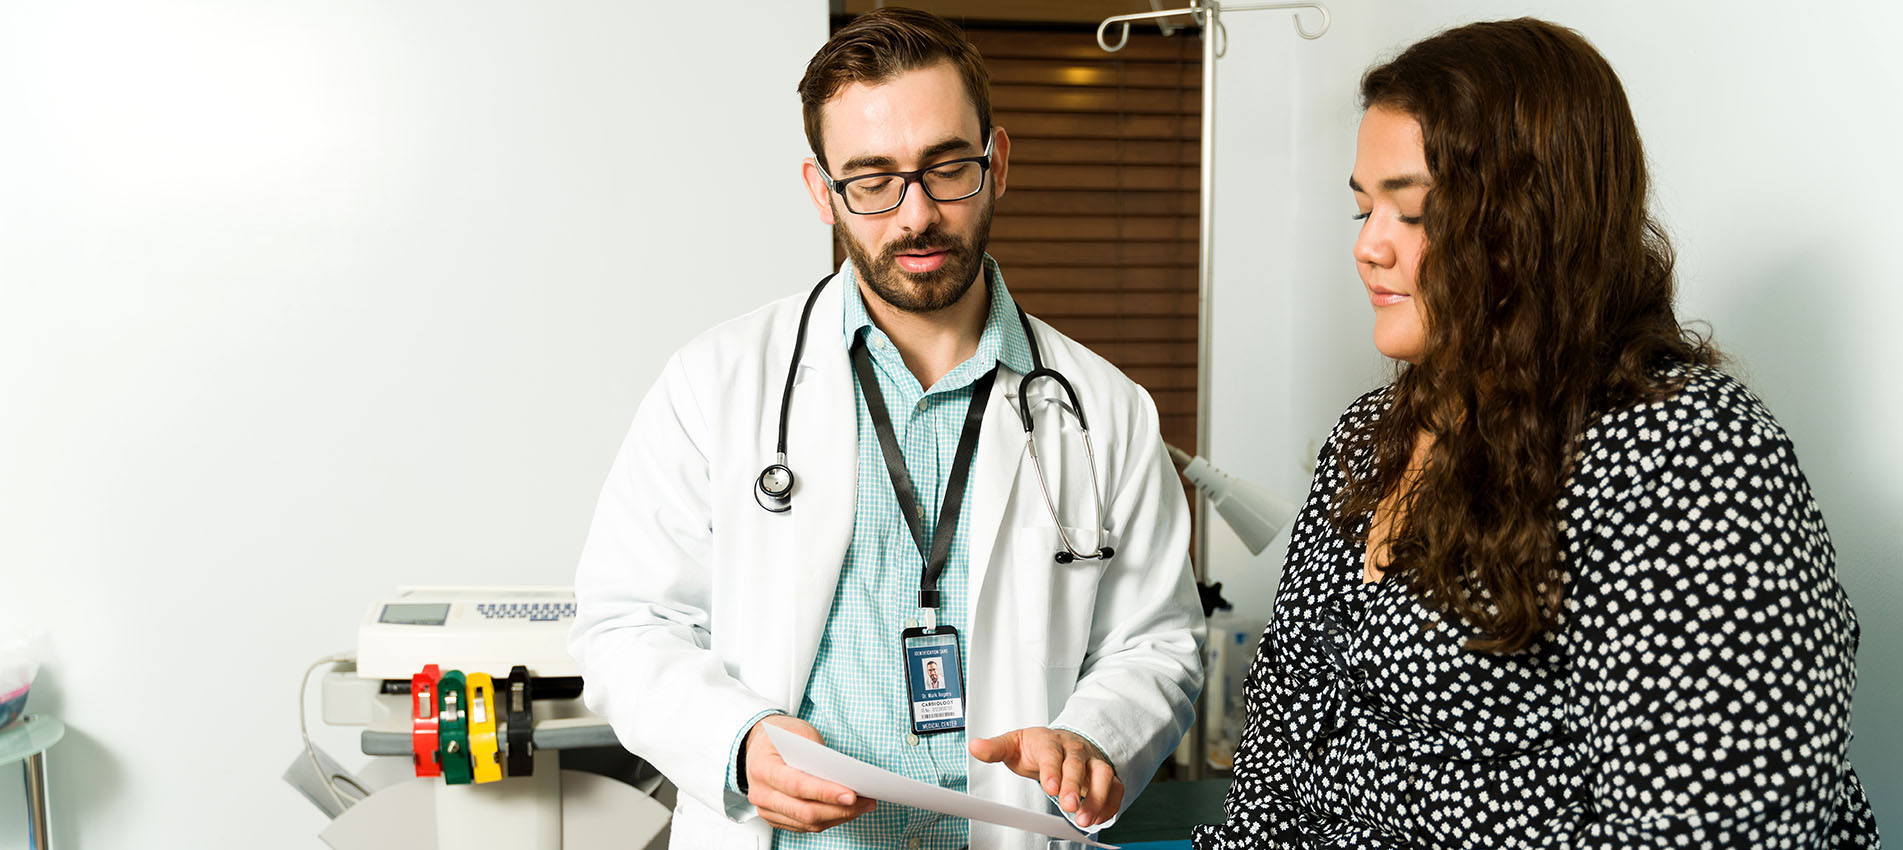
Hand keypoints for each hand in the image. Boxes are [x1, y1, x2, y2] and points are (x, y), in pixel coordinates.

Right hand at [743, 716, 875, 831]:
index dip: (826, 793)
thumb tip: (843, 777)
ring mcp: (767, 809)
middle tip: (866, 801)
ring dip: (839, 816)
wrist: (760, 745)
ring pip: (808, 823)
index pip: (797, 786)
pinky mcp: (777, 818)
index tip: (852, 795)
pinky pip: (806, 826)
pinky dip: (829, 820)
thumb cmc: (780, 736)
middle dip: (840, 809)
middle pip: (804, 811)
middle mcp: (761, 794)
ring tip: (864, 805)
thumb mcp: (800, 732)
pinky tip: (847, 810)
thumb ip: (818, 754)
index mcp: (763, 769)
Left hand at [969, 727, 1123, 828]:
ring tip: (1085, 819)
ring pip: (1103, 775)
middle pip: (1078, 764)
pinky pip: (1115, 788)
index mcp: (1050, 741)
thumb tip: (975, 746)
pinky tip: (1099, 818)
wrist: (1063, 741)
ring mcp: (1092, 761)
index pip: (1052, 753)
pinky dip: (1110, 804)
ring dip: (1097, 798)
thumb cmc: (1038, 747)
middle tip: (1069, 806)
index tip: (1049, 787)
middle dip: (1075, 786)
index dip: (1052, 770)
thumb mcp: (1014, 744)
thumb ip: (995, 748)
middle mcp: (1075, 749)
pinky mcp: (1105, 774)